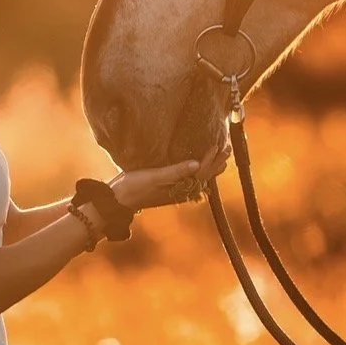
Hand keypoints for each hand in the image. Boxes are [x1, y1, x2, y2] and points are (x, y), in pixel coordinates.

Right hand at [108, 140, 229, 212]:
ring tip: (220, 159)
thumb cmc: (134, 187)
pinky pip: (188, 179)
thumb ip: (175, 171)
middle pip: (203, 176)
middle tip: (227, 148)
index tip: (219, 145)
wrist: (118, 199)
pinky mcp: (167, 188)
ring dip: (210, 167)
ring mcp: (174, 191)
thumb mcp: (155, 177)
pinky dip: (197, 172)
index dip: (210, 158)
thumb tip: (196, 165)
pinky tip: (196, 168)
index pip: (201, 172)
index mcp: (179, 188)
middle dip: (216, 163)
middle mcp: (180, 191)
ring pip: (198, 178)